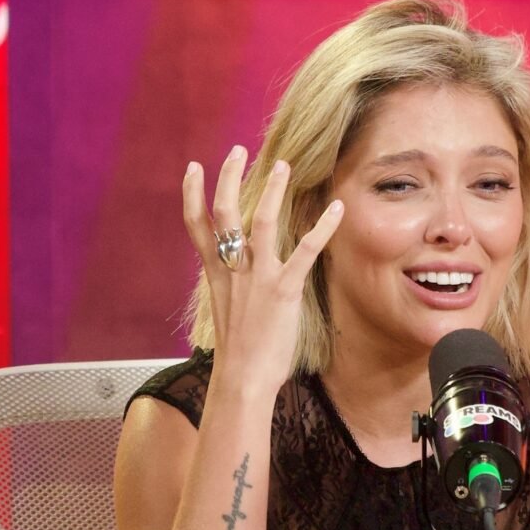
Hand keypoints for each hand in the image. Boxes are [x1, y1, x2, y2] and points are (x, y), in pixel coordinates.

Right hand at [182, 145, 342, 389]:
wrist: (241, 379)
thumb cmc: (239, 354)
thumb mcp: (227, 314)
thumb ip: (232, 289)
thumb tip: (239, 279)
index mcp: (216, 276)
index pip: (197, 227)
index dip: (192, 194)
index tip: (193, 167)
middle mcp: (233, 271)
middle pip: (225, 213)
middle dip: (230, 178)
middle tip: (238, 151)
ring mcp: (258, 278)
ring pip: (261, 222)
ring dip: (273, 191)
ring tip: (284, 166)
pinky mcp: (283, 290)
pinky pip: (304, 251)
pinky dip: (322, 228)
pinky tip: (336, 208)